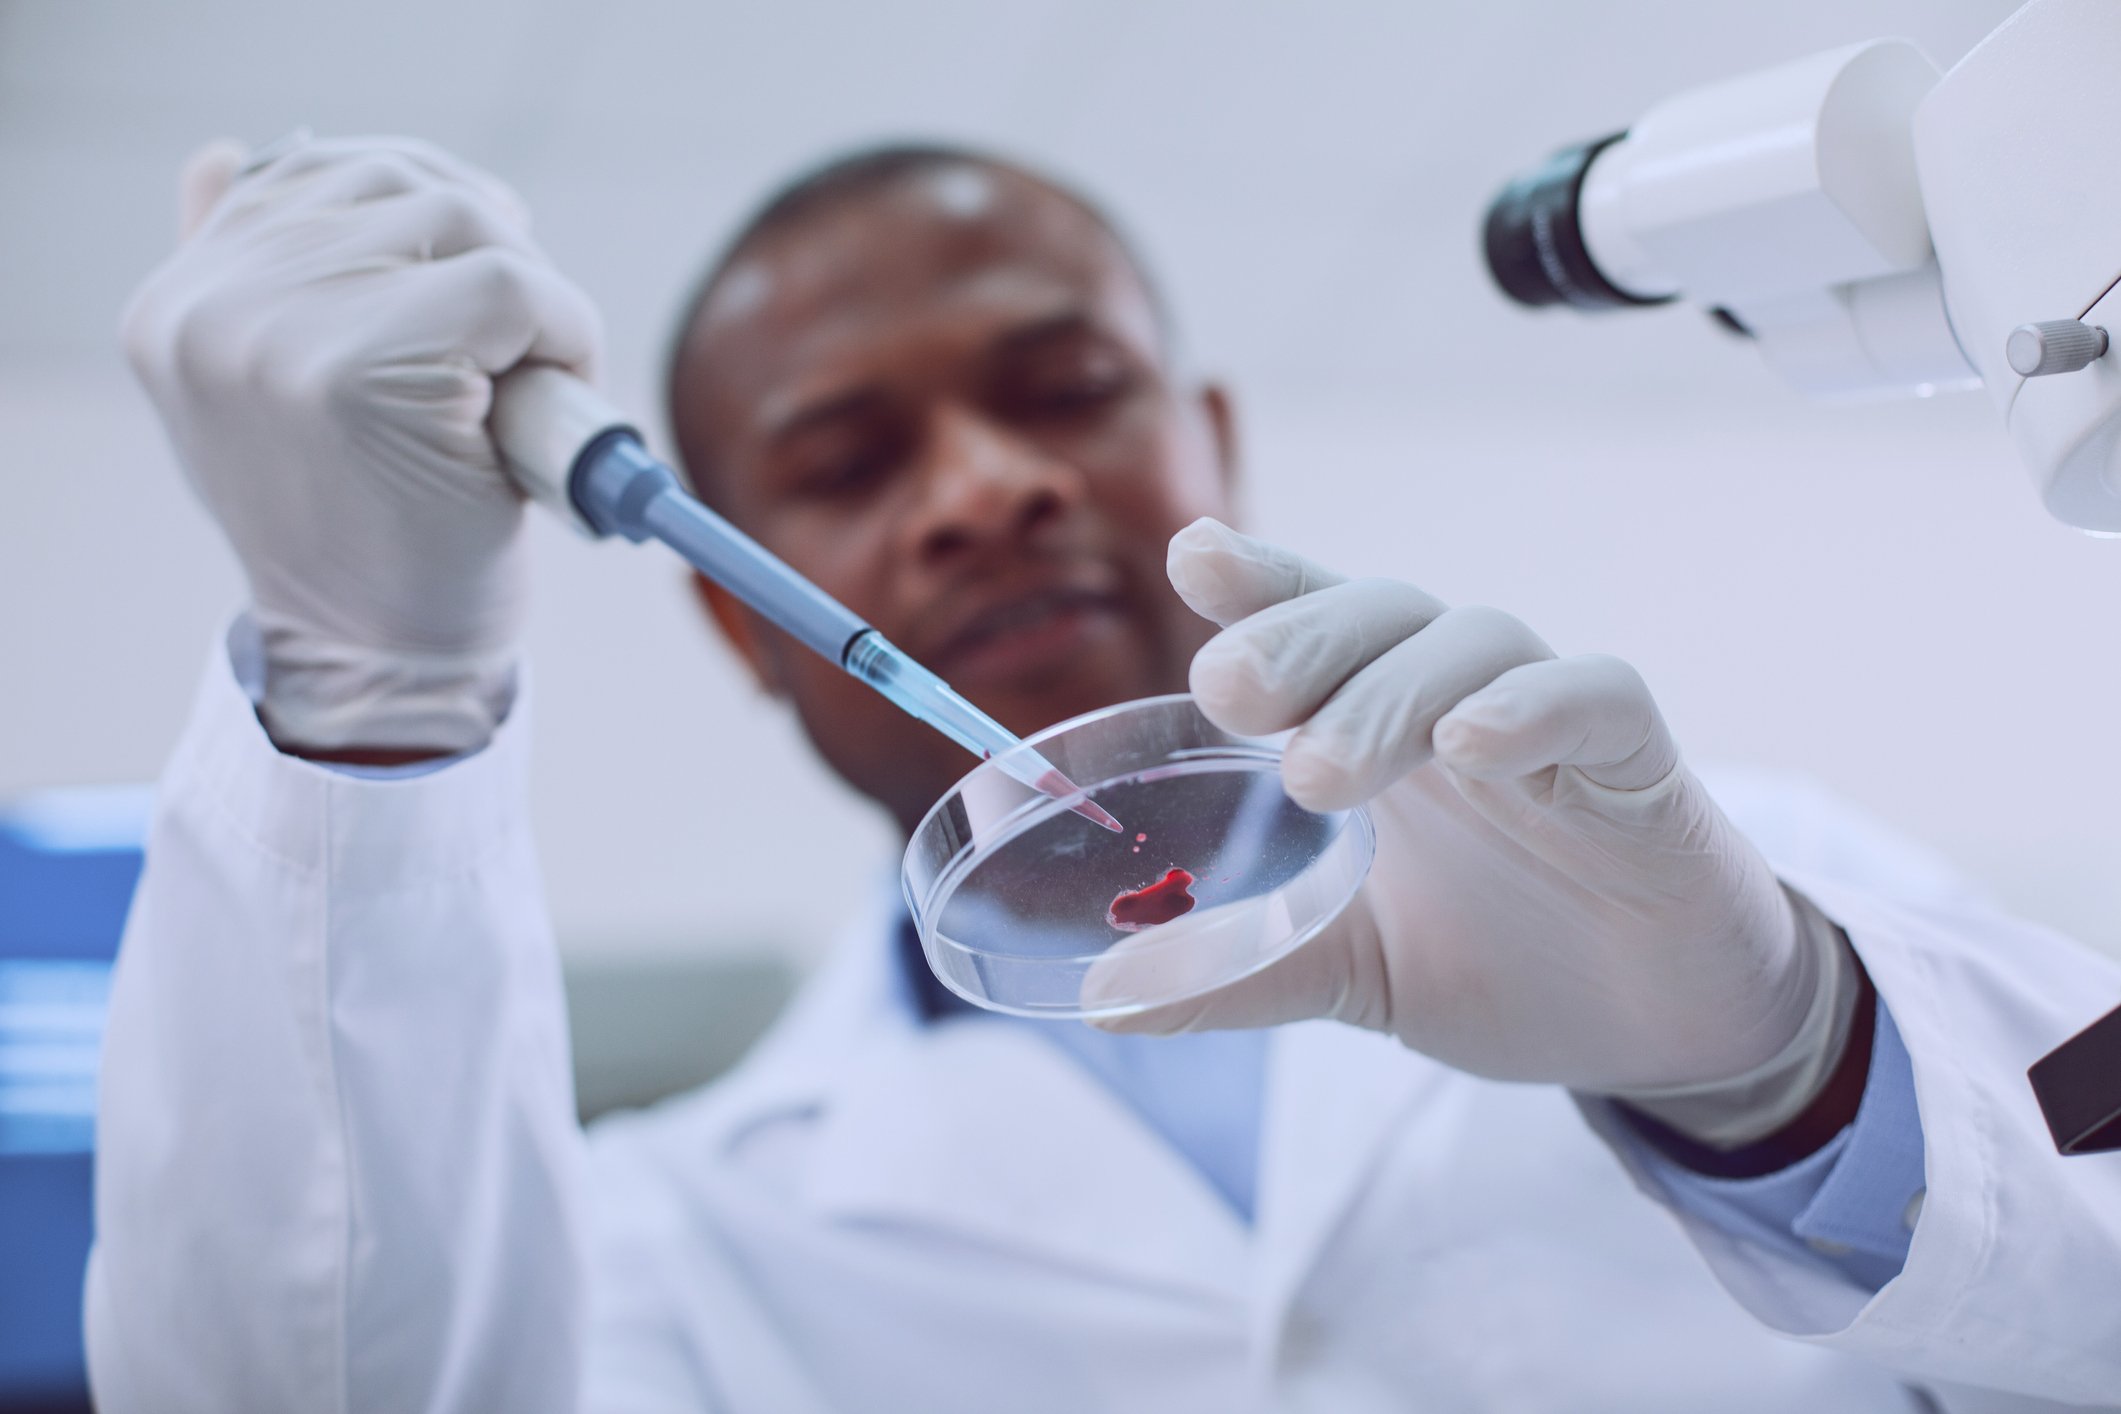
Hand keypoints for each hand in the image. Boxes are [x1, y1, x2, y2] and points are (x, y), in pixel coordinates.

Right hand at [123, 135, 601, 752]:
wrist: (389, 661)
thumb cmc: (365, 530)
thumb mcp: (279, 397)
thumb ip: (257, 284)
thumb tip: (228, 157)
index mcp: (179, 303)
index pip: (312, 169)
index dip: (426, 210)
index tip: (475, 286)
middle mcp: (209, 306)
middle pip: (396, 178)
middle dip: (488, 243)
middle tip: (521, 341)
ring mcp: (274, 334)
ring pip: (463, 220)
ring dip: (534, 294)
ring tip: (533, 382)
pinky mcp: (363, 372)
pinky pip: (512, 287)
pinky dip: (567, 334)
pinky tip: (556, 400)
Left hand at [1099, 519, 1853, 1126]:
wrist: (1655, 1032)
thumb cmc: (1500, 960)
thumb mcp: (1349, 968)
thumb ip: (1241, 968)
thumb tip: (1103, 1002)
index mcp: (1376, 724)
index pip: (1308, 622)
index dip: (1256, 580)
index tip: (1191, 557)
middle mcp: (1452, 699)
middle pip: (1373, 614)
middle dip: (1293, 638)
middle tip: (1225, 689)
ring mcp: (1547, 720)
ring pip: (1469, 643)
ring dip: (1387, 695)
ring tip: (1319, 772)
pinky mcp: (1637, 761)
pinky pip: (1591, 697)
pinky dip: (1529, 709)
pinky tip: (1471, 746)